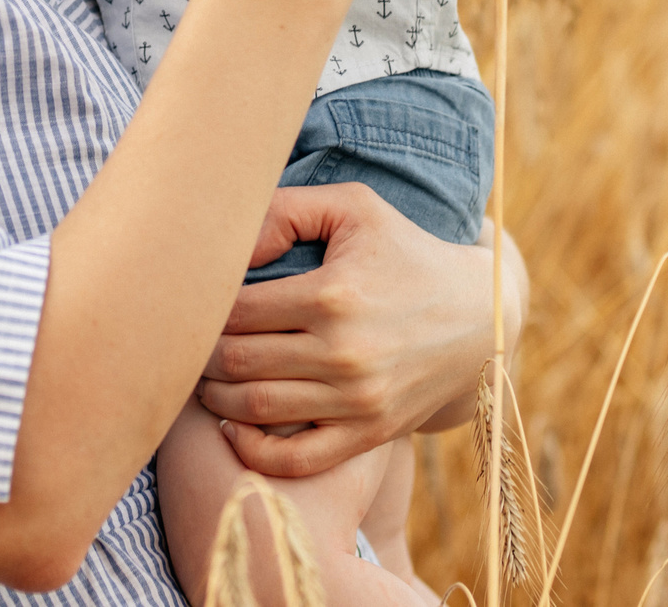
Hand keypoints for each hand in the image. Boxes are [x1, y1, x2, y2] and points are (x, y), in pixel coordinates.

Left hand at [193, 183, 527, 476]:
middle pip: (236, 361)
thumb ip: (284, 210)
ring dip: (216, 398)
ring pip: (256, 409)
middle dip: (200, 354)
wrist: (480, 318)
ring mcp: (357, 400)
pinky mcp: (369, 434)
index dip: (202, 309)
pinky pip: (296, 459)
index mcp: (333, 294)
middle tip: (187, 343)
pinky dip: (254, 451)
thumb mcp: (354, 208)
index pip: (235, 310)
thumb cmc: (404, 252)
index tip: (192, 303)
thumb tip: (231, 245)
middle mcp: (343, 352)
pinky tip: (233, 428)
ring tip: (205, 378)